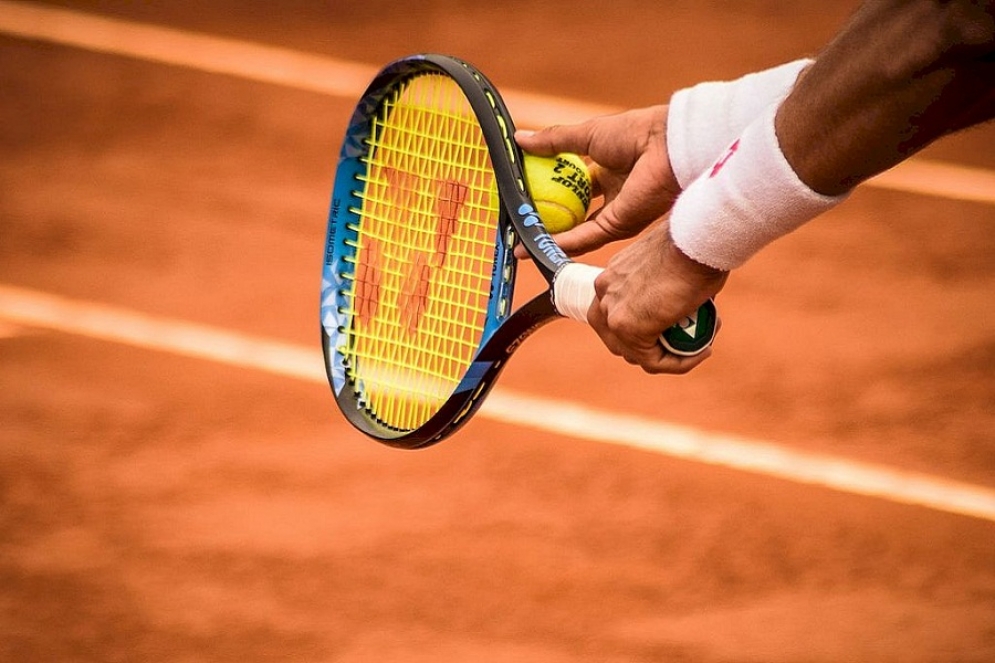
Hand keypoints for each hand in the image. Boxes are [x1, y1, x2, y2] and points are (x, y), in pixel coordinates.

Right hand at [516, 105, 680, 256]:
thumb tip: (519, 140)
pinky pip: (584, 238)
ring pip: (576, 231)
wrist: (665, 147)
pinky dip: (561, 242)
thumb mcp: (586, 134)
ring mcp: (615, 213)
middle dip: (547, 219)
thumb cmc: (634, 133)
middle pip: (573, 212)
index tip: (523, 194)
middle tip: (519, 222)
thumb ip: (553, 141)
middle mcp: (611, 194)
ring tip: (521, 242)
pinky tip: (538, 244)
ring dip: (549, 237)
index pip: (571, 185)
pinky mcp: (618, 227)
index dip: (548, 190)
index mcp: (606, 169)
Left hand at [589, 220, 727, 373]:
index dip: (643, 329)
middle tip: (684, 343)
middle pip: (617, 338)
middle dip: (650, 348)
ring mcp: (612, 311)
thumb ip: (664, 284)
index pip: (615, 314)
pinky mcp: (627, 328)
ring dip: (668, 357)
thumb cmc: (694, 244)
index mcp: (611, 276)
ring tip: (700, 346)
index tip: (675, 328)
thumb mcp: (671, 263)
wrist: (696, 239)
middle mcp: (604, 293)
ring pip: (635, 354)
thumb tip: (681, 301)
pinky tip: (702, 352)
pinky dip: (678, 363)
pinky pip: (653, 361)